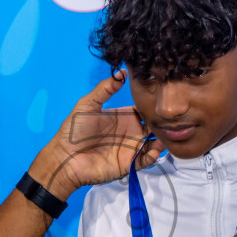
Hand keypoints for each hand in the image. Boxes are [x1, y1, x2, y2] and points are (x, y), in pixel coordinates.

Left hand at [29, 73, 159, 199]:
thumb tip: (122, 72)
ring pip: (153, 143)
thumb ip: (105, 88)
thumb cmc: (74, 130)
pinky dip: (153, 156)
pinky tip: (154, 149)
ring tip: (165, 136)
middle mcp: (129, 132)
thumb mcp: (88, 104)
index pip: (144, 110)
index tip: (163, 102)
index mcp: (123, 117)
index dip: (153, 106)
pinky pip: (145, 160)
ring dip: (161, 140)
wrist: (65, 158)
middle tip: (170, 120)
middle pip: (153, 127)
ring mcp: (130, 148)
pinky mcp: (128, 164)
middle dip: (162, 124)